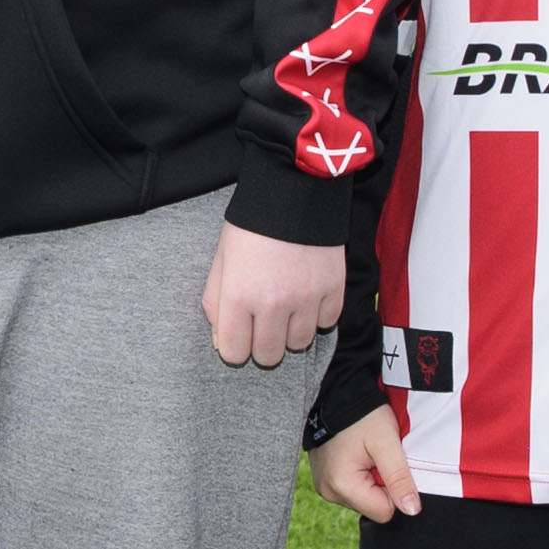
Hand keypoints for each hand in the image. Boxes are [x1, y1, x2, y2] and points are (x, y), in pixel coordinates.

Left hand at [203, 225, 347, 368]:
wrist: (294, 192)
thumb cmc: (252, 225)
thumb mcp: (221, 260)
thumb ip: (215, 303)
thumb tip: (222, 342)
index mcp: (238, 296)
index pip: (234, 354)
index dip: (235, 347)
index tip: (239, 335)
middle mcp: (272, 304)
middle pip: (268, 356)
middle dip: (262, 345)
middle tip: (263, 324)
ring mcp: (306, 299)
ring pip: (299, 344)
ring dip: (291, 332)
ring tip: (287, 308)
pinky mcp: (333, 290)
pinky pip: (326, 323)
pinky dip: (317, 315)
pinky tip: (308, 296)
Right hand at [310, 407, 419, 523]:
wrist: (336, 397)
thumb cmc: (362, 416)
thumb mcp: (386, 443)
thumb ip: (399, 478)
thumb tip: (412, 510)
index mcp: (342, 485)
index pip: (384, 512)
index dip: (394, 489)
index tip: (387, 463)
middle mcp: (328, 492)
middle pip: (373, 507)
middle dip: (382, 483)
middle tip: (377, 455)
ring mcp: (324, 488)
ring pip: (364, 499)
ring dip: (371, 479)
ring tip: (366, 453)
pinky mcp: (325, 482)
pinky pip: (353, 490)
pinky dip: (361, 475)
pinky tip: (357, 455)